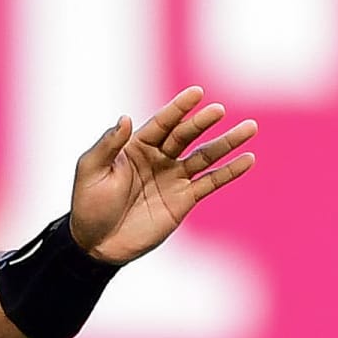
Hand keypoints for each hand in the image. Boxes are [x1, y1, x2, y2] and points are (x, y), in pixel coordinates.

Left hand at [69, 86, 256, 265]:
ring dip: (227, 142)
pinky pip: (210, 182)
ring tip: (249, 128)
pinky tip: (248, 159)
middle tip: (218, 110)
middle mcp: (159, 158)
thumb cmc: (88, 205)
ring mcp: (174, 178)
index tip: (196, 93)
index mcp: (136, 146)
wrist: (96, 244)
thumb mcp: (90, 171)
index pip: (162, 123)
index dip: (178, 108)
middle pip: (186, 136)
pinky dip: (229, 172)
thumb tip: (125, 118)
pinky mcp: (184, 200)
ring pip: (205, 156)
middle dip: (202, 123)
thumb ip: (108, 145)